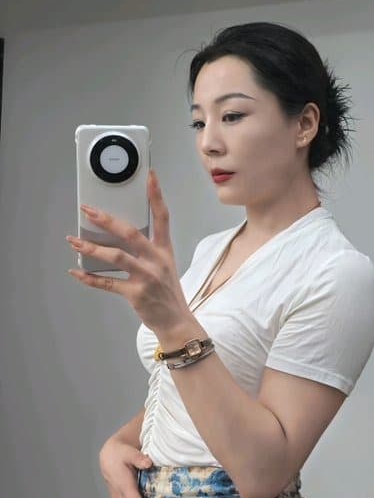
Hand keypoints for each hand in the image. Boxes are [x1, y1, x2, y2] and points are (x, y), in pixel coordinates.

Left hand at [66, 169, 189, 333]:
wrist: (176, 322)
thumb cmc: (167, 293)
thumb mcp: (165, 266)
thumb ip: (147, 250)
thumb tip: (118, 236)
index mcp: (164, 250)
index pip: (162, 217)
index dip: (156, 196)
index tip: (150, 176)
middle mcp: (157, 261)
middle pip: (130, 233)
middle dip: (107, 220)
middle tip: (88, 210)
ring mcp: (147, 277)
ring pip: (115, 257)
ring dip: (91, 248)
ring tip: (74, 241)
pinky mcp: (136, 294)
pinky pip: (108, 283)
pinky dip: (89, 278)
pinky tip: (76, 271)